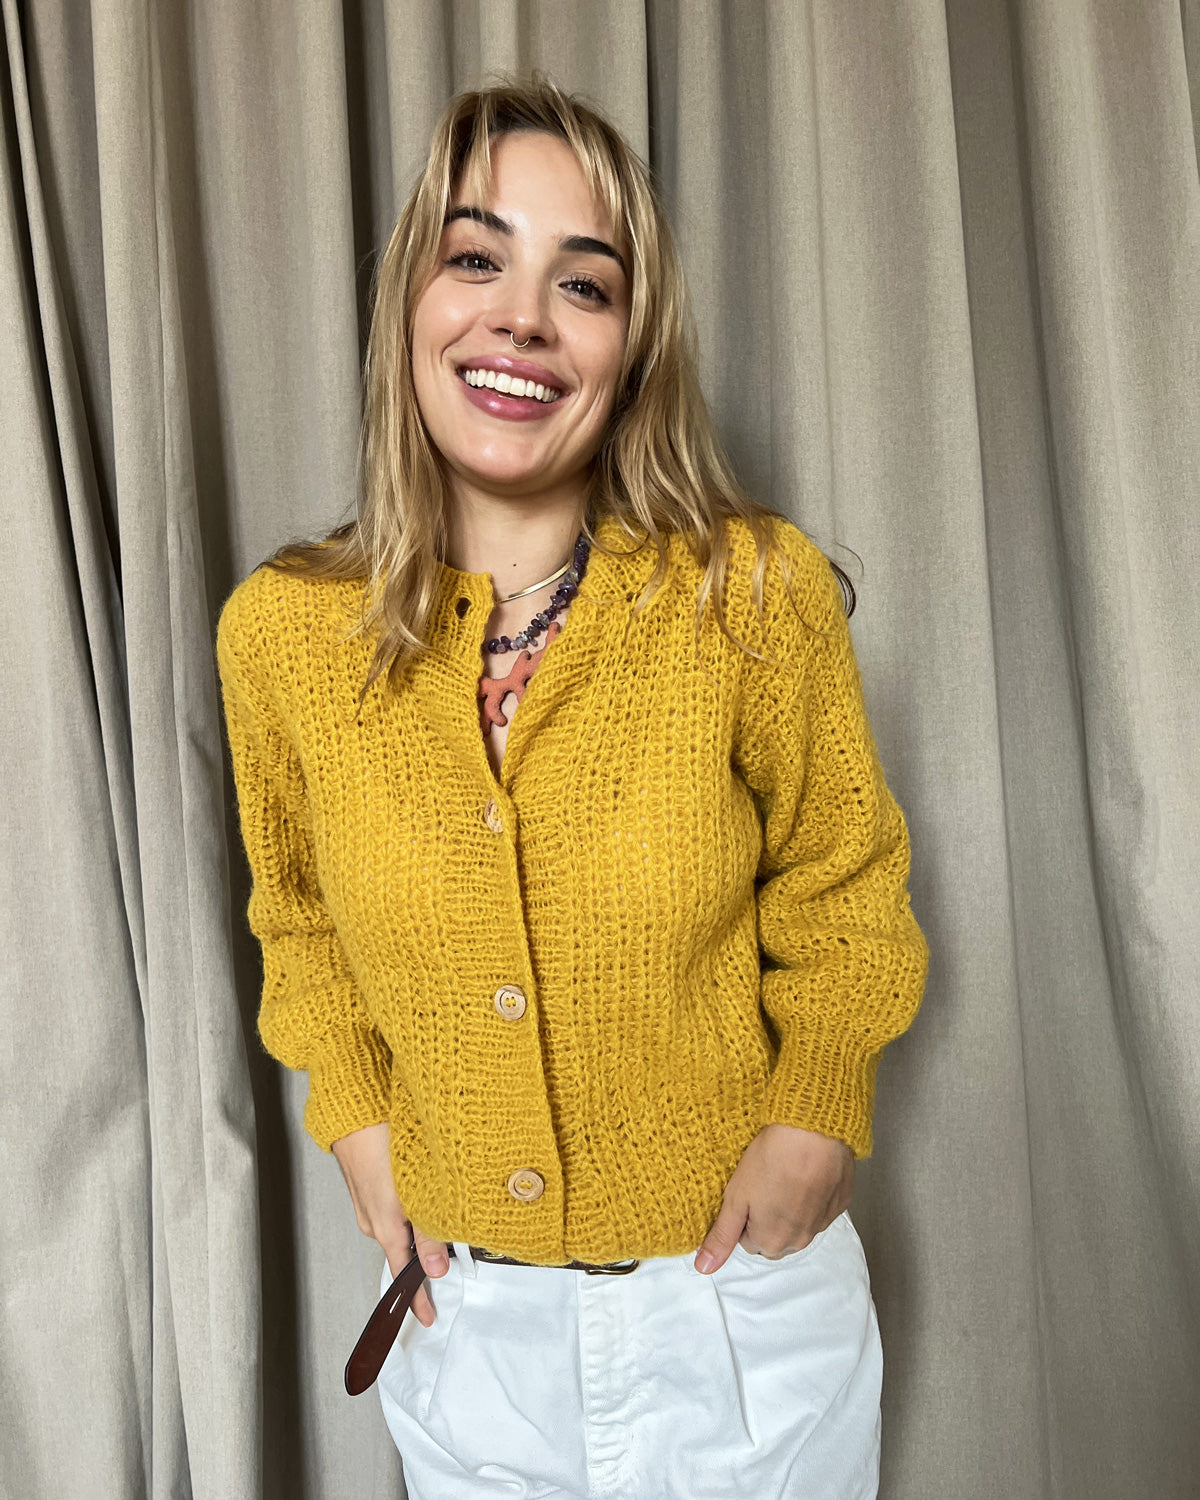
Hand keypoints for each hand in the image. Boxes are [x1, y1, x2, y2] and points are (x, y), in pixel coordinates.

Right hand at [331, 1121, 449, 1326]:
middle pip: (404, 1249)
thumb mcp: (414, 1196)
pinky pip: (393, 1209)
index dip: (416, 1298)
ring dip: (420, 1228)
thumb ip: (428, 1235)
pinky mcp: (371, 1187)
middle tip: (449, 1264)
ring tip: (441, 1220)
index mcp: (385, 1229)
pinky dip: (409, 1209)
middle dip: (424, 1257)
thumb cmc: (380, 1147)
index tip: (427, 1316)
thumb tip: (436, 1270)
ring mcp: (370, 1204)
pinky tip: (421, 1195)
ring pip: (400, 1226)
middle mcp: (374, 1222)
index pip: (403, 1273)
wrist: (354, 1114)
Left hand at [694, 1124, 854, 1273]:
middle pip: (774, 1237)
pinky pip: (820, 1210)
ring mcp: (822, 1223)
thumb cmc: (773, 1160)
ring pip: (798, 1225)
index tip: (745, 1193)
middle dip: (767, 1218)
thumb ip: (721, 1237)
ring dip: (790, 1209)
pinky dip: (812, 1197)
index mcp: (772, 1242)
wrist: (813, 1132)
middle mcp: (799, 1240)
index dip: (744, 1215)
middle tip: (763, 1184)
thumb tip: (705, 1267)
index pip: (748, 1241)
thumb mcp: (735, 1198)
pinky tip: (805, 1173)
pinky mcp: (839, 1204)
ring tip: (783, 1176)